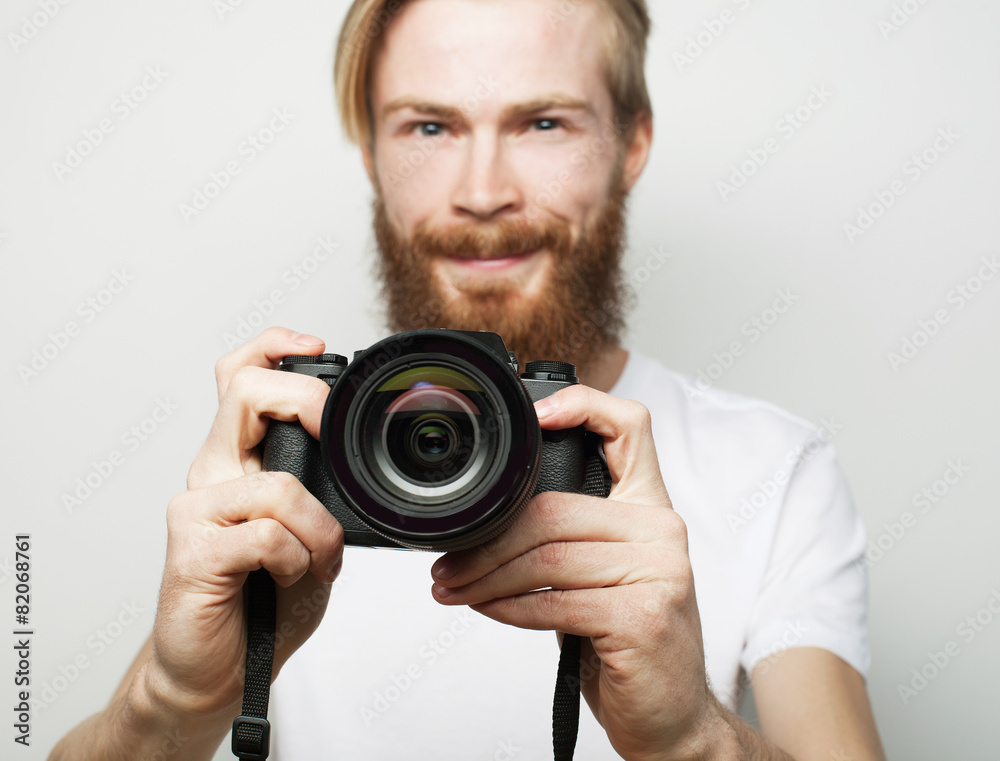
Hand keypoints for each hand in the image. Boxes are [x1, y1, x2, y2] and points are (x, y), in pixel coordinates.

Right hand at [142, 328, 344, 720]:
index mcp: (238, 459)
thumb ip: (317, 487)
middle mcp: (212, 473)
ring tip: (318, 560)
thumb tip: (357, 455)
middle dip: (305, 404)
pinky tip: (290, 578)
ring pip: (278, 483)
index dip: (275, 348)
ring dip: (320, 530)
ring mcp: (197, 509)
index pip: (242, 377)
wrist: (219, 669)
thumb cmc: (266, 599)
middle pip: (245, 392)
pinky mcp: (192, 552)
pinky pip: (268, 535)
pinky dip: (298, 559)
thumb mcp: (307, 529)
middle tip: (330, 442)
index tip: (317, 348)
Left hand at [429, 385, 727, 760]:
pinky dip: (509, 609)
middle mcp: (661, 529)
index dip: (582, 405)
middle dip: (486, 542)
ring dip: (486, 579)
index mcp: (650, 507)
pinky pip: (553, 602)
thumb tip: (490, 522)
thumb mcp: (606, 573)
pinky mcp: (643, 617)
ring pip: (545, 558)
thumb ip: (571, 535)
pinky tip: (491, 611)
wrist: (673, 715)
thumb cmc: (630, 640)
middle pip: (552, 509)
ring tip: (456, 590)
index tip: (535, 416)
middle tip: (448, 566)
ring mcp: (660, 572)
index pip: (630, 427)